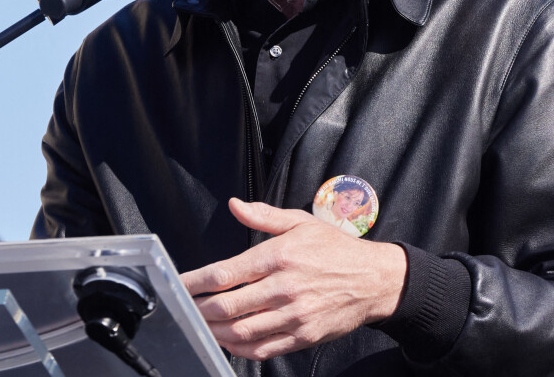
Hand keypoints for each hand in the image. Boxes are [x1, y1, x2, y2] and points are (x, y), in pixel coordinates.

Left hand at [181, 198, 406, 360]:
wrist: (374, 279)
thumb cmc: (334, 248)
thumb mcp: (300, 222)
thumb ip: (264, 216)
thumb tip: (235, 205)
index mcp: (279, 256)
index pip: (227, 273)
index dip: (197, 282)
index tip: (180, 285)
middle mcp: (284, 287)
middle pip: (228, 306)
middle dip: (199, 310)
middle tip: (182, 309)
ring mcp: (294, 315)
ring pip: (242, 331)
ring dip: (214, 331)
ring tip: (199, 326)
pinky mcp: (303, 337)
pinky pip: (263, 349)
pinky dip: (239, 348)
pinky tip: (227, 341)